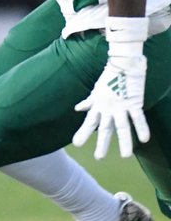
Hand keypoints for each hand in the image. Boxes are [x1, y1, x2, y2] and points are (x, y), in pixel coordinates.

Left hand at [73, 18, 149, 159]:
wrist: (123, 62)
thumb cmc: (109, 77)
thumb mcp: (96, 91)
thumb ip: (89, 102)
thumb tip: (79, 108)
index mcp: (98, 105)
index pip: (89, 122)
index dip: (83, 132)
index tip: (76, 144)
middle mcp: (108, 108)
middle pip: (105, 128)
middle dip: (102, 143)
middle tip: (99, 158)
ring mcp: (121, 106)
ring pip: (123, 127)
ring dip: (124, 141)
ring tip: (125, 156)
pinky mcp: (134, 102)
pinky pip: (139, 117)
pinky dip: (142, 128)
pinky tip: (145, 140)